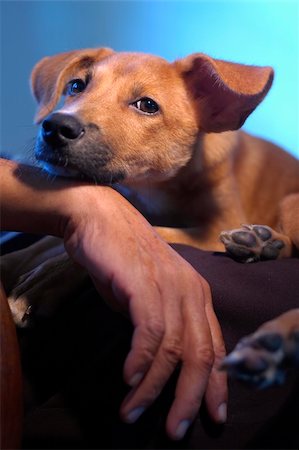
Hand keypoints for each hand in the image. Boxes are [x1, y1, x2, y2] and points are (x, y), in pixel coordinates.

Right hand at [63, 186, 227, 439]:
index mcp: (198, 294)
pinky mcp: (144, 283)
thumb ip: (160, 326)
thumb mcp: (148, 296)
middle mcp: (191, 291)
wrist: (99, 219)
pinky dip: (140, 361)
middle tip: (176, 430)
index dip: (216, 385)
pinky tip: (129, 379)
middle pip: (202, 354)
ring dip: (153, 387)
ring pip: (173, 349)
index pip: (216, 346)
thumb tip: (158, 365)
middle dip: (191, 397)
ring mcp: (170, 285)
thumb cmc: (122, 260)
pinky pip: (150, 332)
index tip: (212, 416)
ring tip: (135, 412)